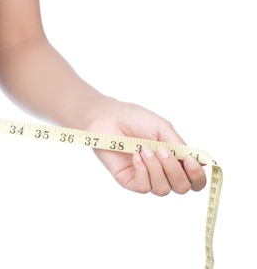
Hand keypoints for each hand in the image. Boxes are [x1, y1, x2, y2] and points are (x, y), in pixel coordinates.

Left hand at [85, 99, 205, 195]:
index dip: (198, 175)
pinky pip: (144, 187)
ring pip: (164, 189)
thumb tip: (200, 162)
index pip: (195, 179)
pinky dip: (142, 171)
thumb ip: (180, 145)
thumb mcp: (162, 128)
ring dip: (157, 169)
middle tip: (162, 150)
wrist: (107, 118)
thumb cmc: (134, 119)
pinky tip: (136, 156)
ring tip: (145, 149)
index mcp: (176, 159)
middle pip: (183, 187)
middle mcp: (163, 171)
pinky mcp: (129, 181)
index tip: (190, 160)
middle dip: (175, 170)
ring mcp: (147, 177)